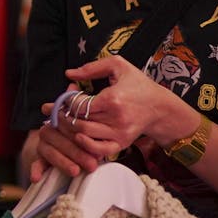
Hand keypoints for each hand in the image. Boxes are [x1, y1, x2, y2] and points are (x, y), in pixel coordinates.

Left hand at [63, 55, 197, 149]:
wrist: (160, 107)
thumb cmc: (138, 85)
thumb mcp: (118, 66)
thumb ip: (92, 68)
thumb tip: (69, 74)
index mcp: (113, 99)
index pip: (79, 105)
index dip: (67, 100)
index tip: (64, 95)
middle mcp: (116, 119)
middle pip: (79, 121)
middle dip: (64, 115)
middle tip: (57, 109)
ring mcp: (119, 134)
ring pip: (85, 135)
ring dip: (70, 129)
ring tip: (65, 120)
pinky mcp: (122, 143)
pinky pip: (99, 151)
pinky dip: (85, 145)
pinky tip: (80, 136)